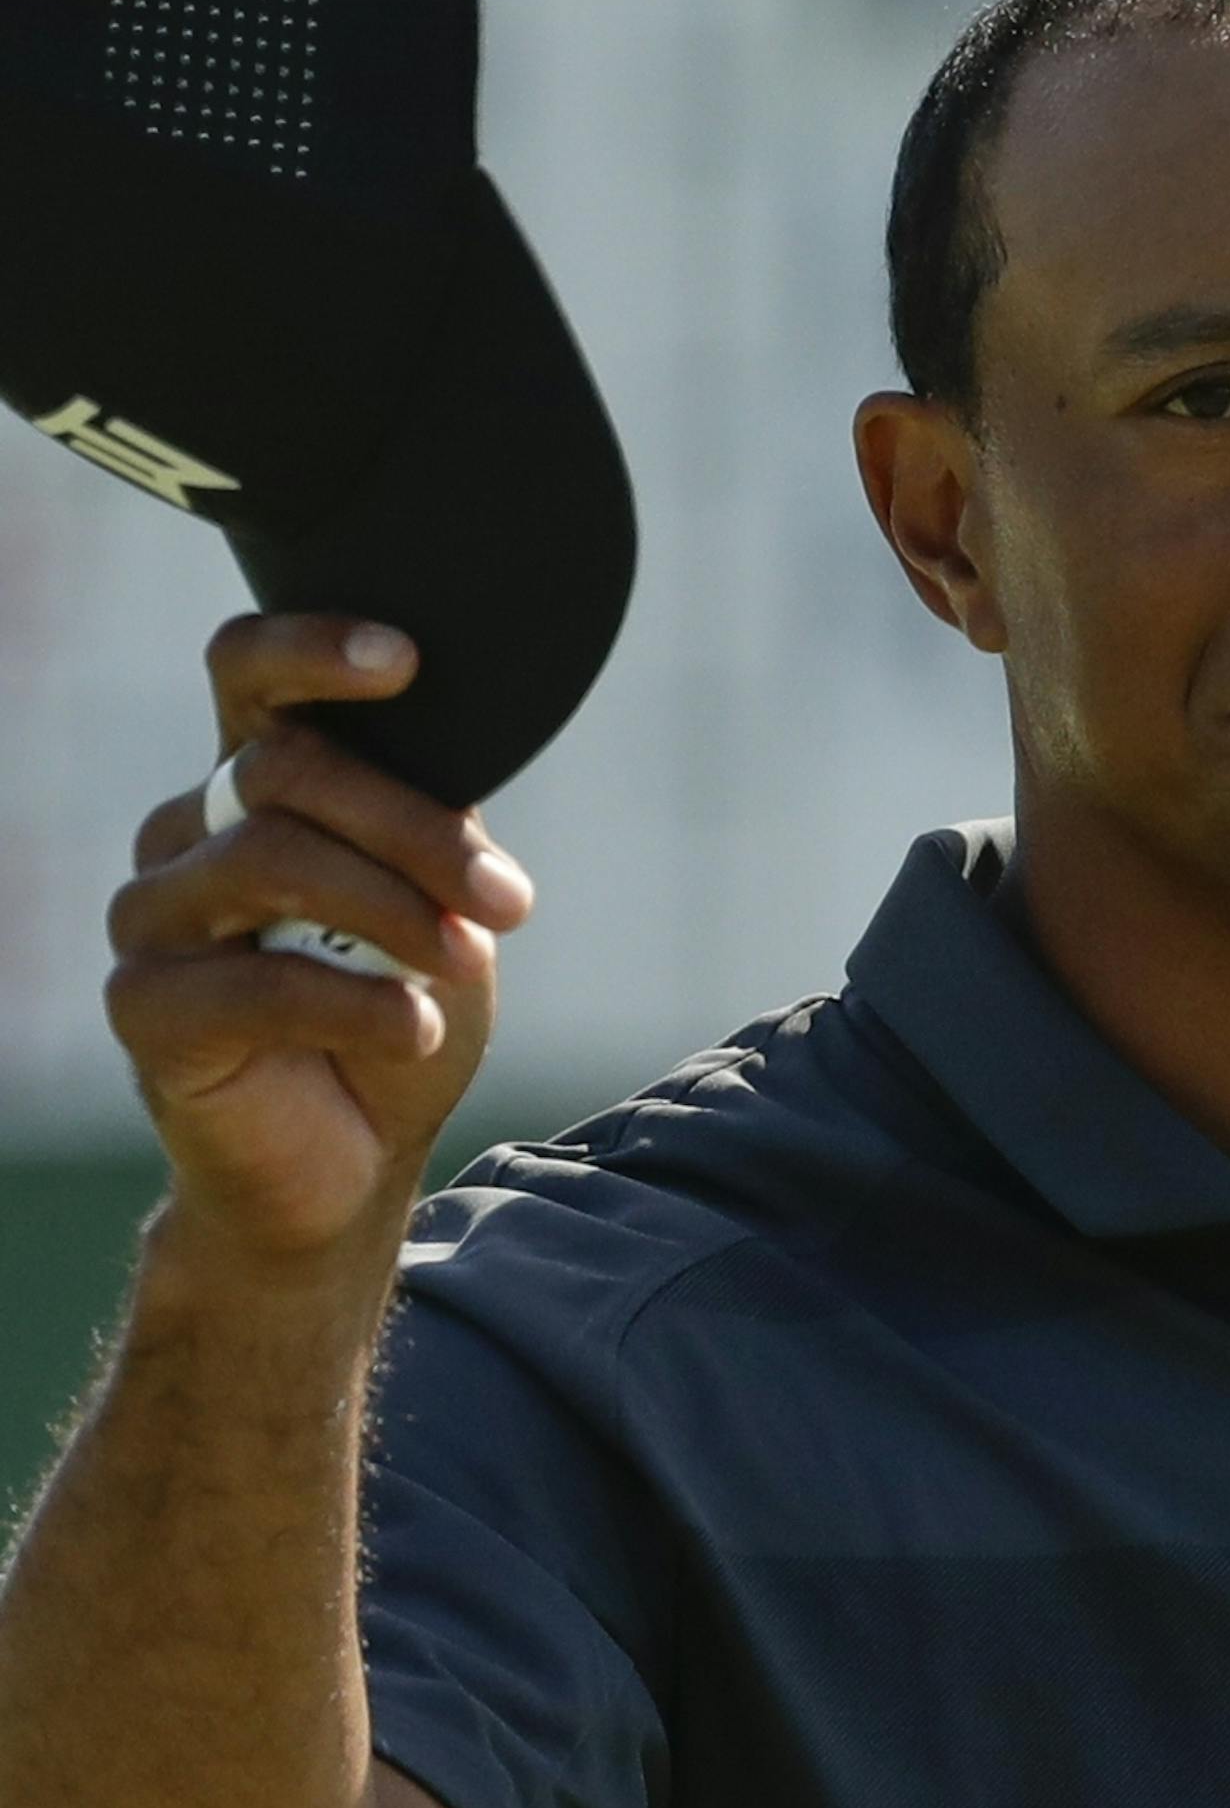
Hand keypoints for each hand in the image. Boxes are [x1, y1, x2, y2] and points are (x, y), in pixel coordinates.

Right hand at [105, 615, 534, 1265]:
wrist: (350, 1159)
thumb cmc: (395, 1012)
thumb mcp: (435, 902)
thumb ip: (427, 819)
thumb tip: (463, 744)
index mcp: (250, 783)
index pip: (248, 673)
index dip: (313, 648)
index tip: (406, 660)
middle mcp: (184, 832)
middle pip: (286, 772)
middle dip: (415, 832)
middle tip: (507, 902)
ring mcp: (150, 917)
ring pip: (270, 859)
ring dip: (393, 912)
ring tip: (464, 966)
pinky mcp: (144, 1007)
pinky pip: (254, 981)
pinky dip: (358, 1004)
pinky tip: (416, 1028)